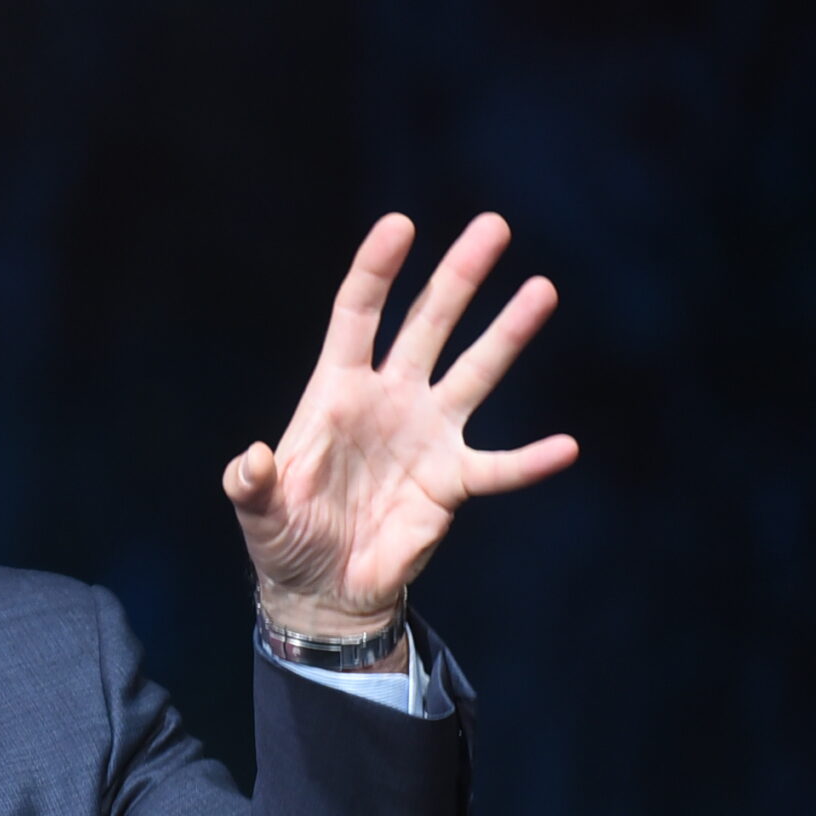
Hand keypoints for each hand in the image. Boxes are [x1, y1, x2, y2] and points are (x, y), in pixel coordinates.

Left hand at [223, 212, 578, 642]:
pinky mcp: (452, 482)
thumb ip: (250, 483)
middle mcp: (390, 400)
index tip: (400, 226)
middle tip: (494, 227)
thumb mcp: (259, 511)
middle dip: (458, 277)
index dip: (376, 272)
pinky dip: (530, 461)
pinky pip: (498, 467)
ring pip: (473, 373)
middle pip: (428, 325)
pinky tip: (565, 447)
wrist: (323, 589)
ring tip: (541, 289)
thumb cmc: (285, 540)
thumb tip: (250, 460)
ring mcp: (426, 436)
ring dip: (507, 334)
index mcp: (336, 393)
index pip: (357, 316)